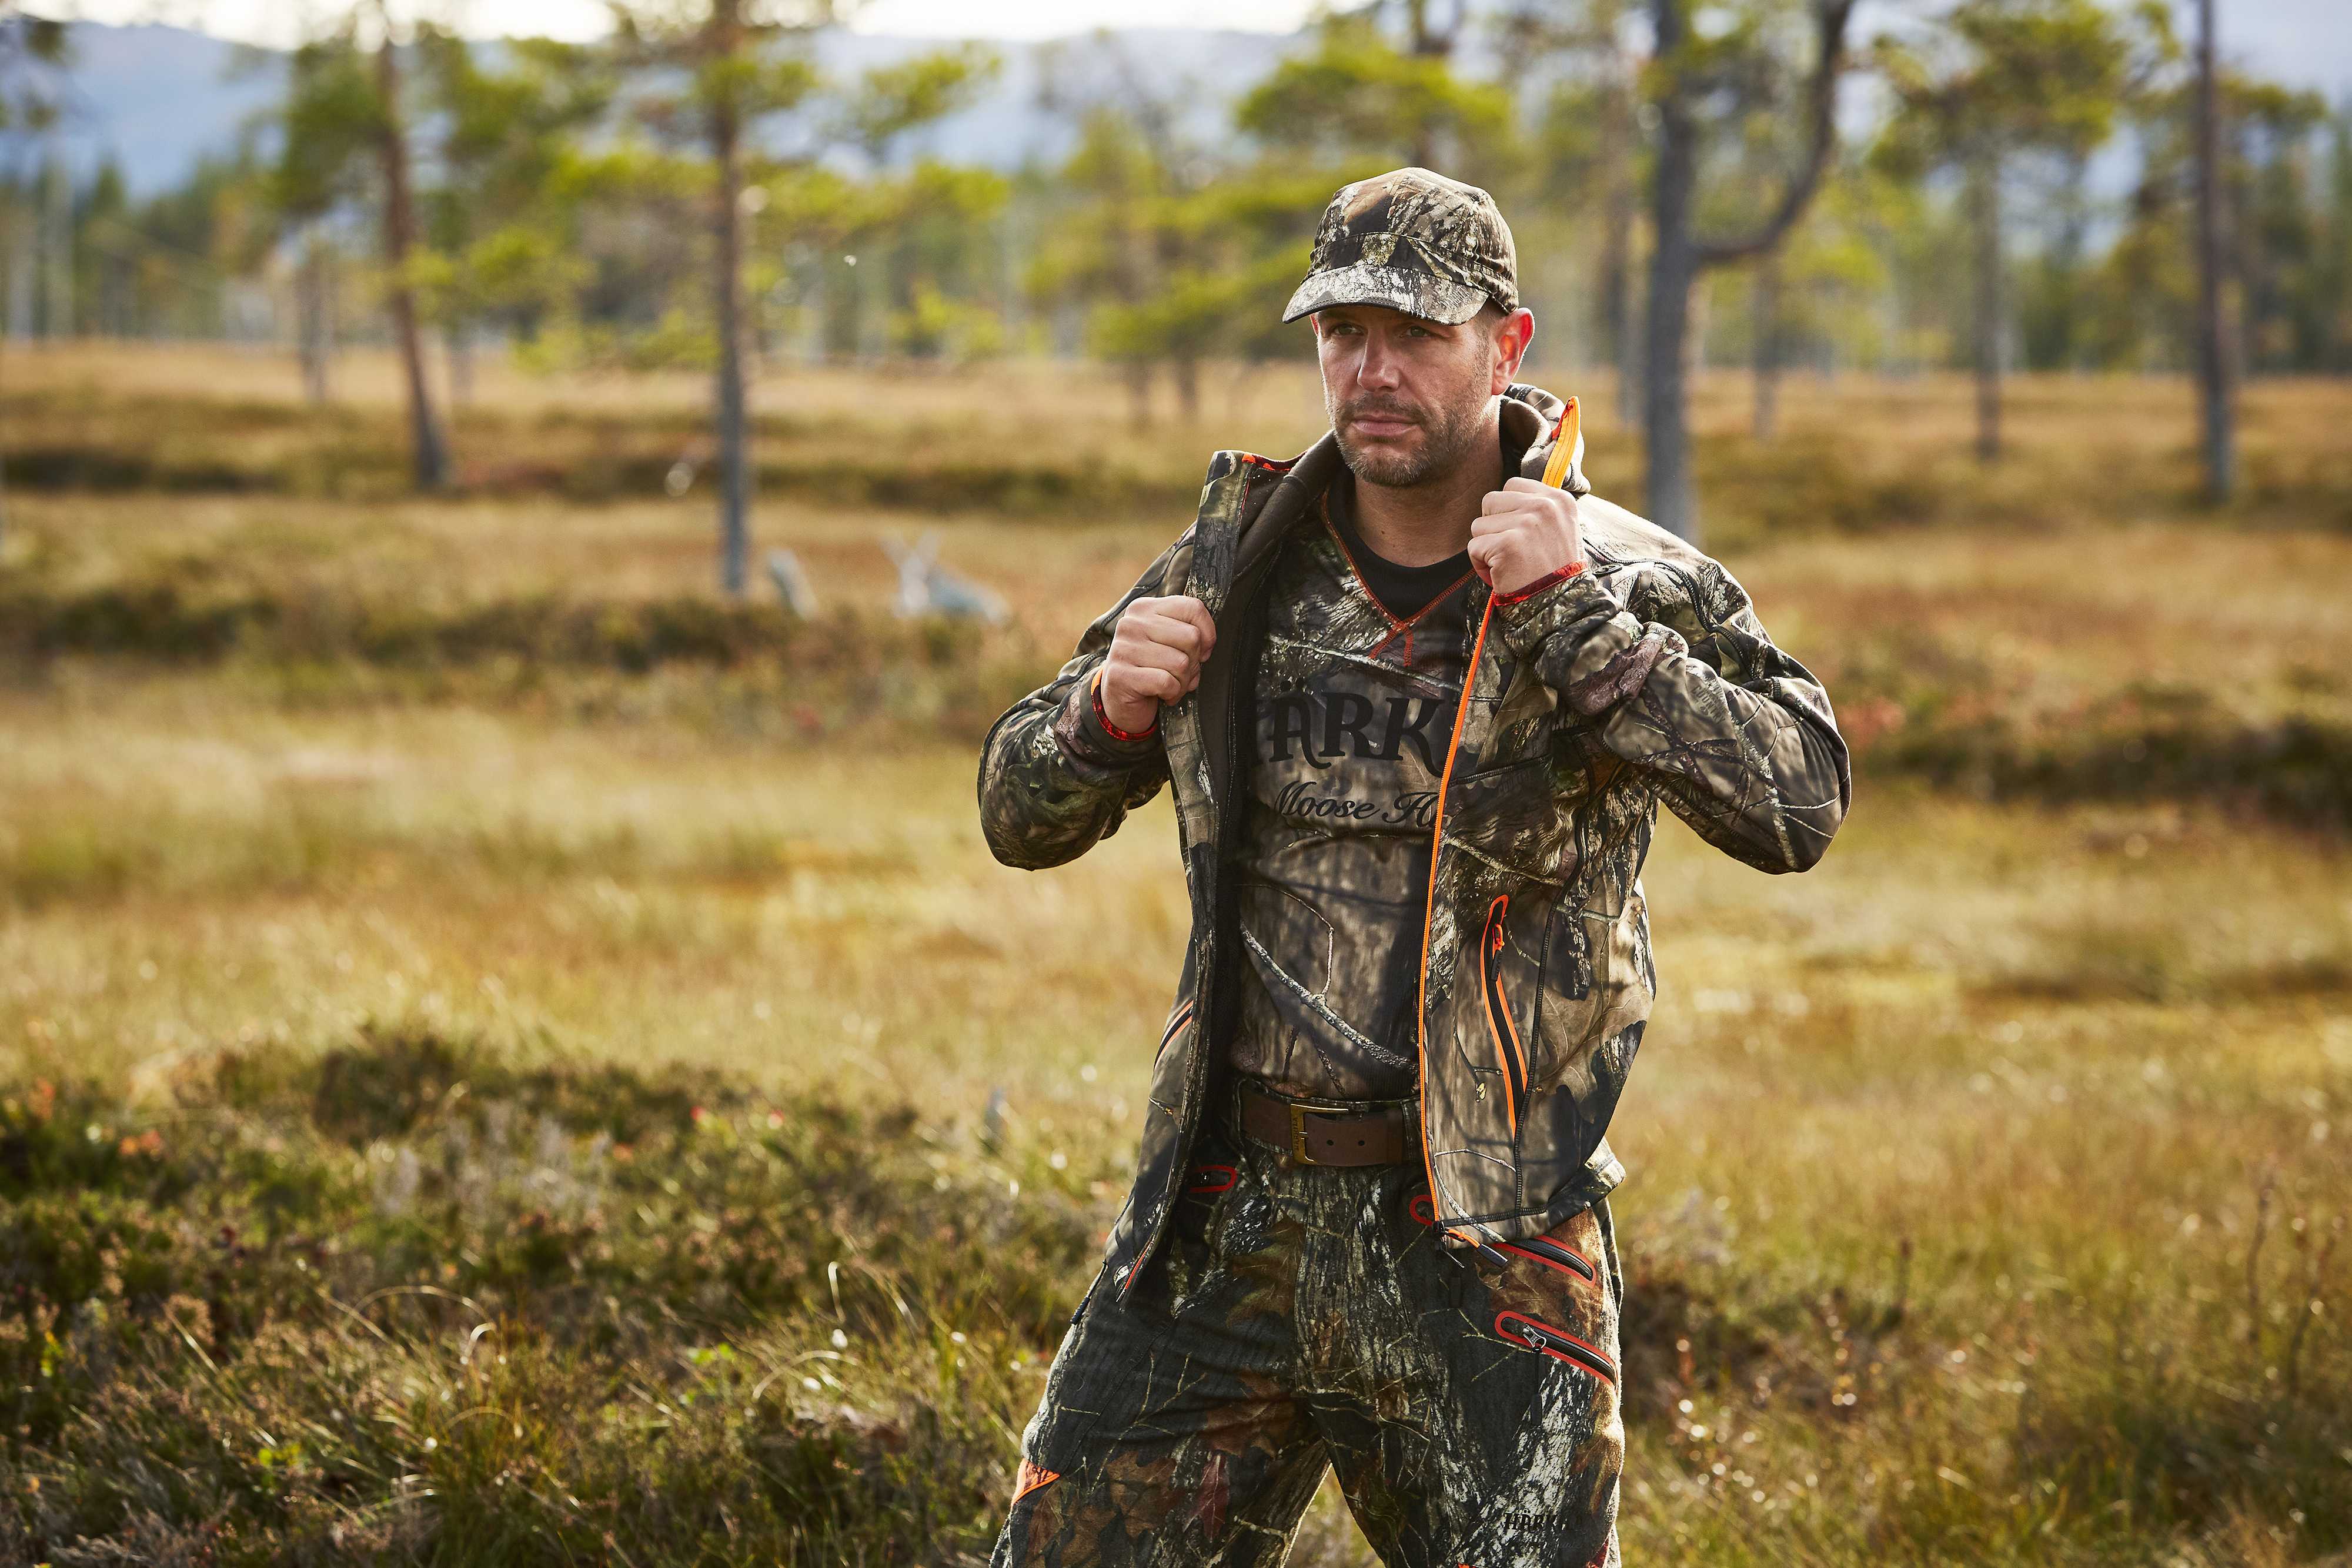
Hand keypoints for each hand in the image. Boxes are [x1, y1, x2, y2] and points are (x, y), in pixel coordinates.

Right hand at [1099, 595, 1215, 733]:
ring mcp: (1124, 648)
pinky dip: (1172, 693)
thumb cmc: (1150, 669)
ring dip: (1183, 681)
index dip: (1207, 633)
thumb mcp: (1168, 642)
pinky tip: (1161, 694)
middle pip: (1191, 636)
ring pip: (1181, 662)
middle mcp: (1132, 623)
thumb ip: (1187, 631)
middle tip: (1180, 672)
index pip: (1192, 607)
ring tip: (1170, 684)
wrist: (1120, 700)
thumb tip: (1206, 642)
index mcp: (1144, 609)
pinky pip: (1167, 682)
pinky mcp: (1121, 674)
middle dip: (1194, 662)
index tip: (1201, 650)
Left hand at [1470, 478, 1583, 596]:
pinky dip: (1481, 565)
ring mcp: (1526, 524)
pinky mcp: (1507, 545)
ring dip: (1486, 547)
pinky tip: (1501, 575)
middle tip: (1509, 550)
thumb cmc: (1555, 572)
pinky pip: (1474, 547)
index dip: (1506, 511)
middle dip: (1492, 527)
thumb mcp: (1560, 529)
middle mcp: (1544, 507)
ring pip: (1478, 525)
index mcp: (1558, 500)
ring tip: (1507, 564)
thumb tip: (1506, 497)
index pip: (1512, 486)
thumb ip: (1538, 508)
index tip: (1518, 534)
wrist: (1560, 606)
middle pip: (1490, 501)